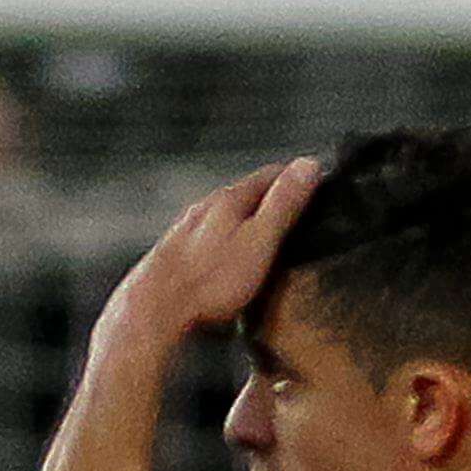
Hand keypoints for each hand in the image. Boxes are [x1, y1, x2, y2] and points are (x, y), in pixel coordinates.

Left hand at [101, 158, 322, 356]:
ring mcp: (190, 228)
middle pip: (246, 193)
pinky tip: (228, 255)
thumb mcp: (260, 239)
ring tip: (263, 228)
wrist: (159, 303)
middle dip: (270, 197)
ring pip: (225, 214)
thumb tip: (308, 167)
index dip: (295, 177)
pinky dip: (226, 238)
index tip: (312, 179)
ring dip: (246, 217)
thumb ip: (284, 203)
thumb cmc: (209, 279)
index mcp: (230, 199)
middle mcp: (207, 207)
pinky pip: (210, 236)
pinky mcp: (180, 250)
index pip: (270, 175)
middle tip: (292, 204)